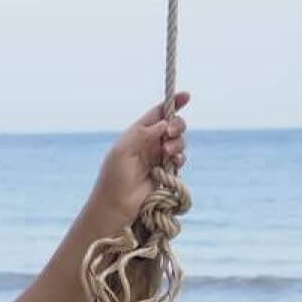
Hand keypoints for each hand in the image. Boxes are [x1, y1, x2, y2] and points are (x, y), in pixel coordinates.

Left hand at [82, 92, 189, 236]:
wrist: (117, 205)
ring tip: (167, 153)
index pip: (157, 113)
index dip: (172, 103)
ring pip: (179, 142)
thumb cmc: (115, 177)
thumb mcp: (123, 150)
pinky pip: (180, 159)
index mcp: (137, 133)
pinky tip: (172, 162)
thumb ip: (143, 133)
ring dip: (177, 144)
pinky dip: (179, 157)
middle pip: (173, 125)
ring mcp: (159, 157)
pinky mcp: (166, 172)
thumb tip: (164, 123)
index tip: (187, 96)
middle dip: (177, 126)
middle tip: (170, 133)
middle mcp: (149, 143)